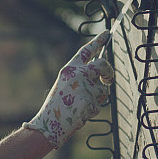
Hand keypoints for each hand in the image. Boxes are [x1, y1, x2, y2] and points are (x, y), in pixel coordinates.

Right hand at [24, 31, 113, 148]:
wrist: (49, 125)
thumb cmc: (57, 106)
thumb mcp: (66, 84)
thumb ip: (82, 76)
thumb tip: (102, 74)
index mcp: (69, 69)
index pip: (86, 50)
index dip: (98, 41)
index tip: (107, 33)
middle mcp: (78, 74)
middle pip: (102, 65)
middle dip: (108, 72)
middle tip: (107, 79)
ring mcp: (85, 87)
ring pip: (103, 89)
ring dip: (98, 97)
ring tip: (82, 104)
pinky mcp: (91, 101)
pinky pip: (99, 105)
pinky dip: (93, 110)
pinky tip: (81, 113)